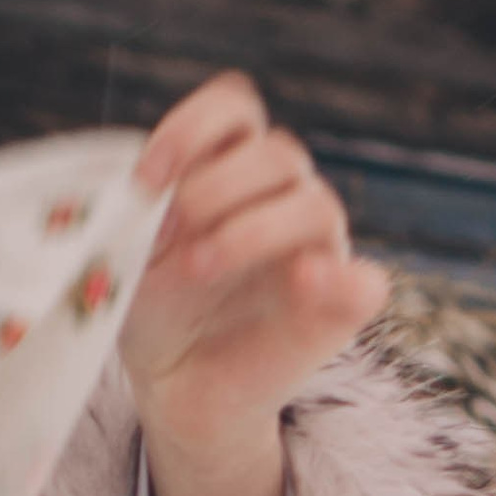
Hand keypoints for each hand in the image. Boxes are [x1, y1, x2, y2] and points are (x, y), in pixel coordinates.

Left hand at [120, 75, 387, 495]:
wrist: (175, 387)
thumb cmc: (154, 309)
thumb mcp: (128, 255)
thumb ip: (136, 217)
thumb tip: (140, 196)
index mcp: (232, 167)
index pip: (234, 108)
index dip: (191, 128)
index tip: (144, 179)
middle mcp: (283, 196)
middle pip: (277, 153)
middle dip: (214, 187)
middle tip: (167, 232)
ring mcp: (318, 248)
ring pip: (316, 204)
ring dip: (252, 229)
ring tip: (197, 267)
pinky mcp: (339, 307)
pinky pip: (366, 282)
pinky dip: (340, 277)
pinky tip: (301, 280)